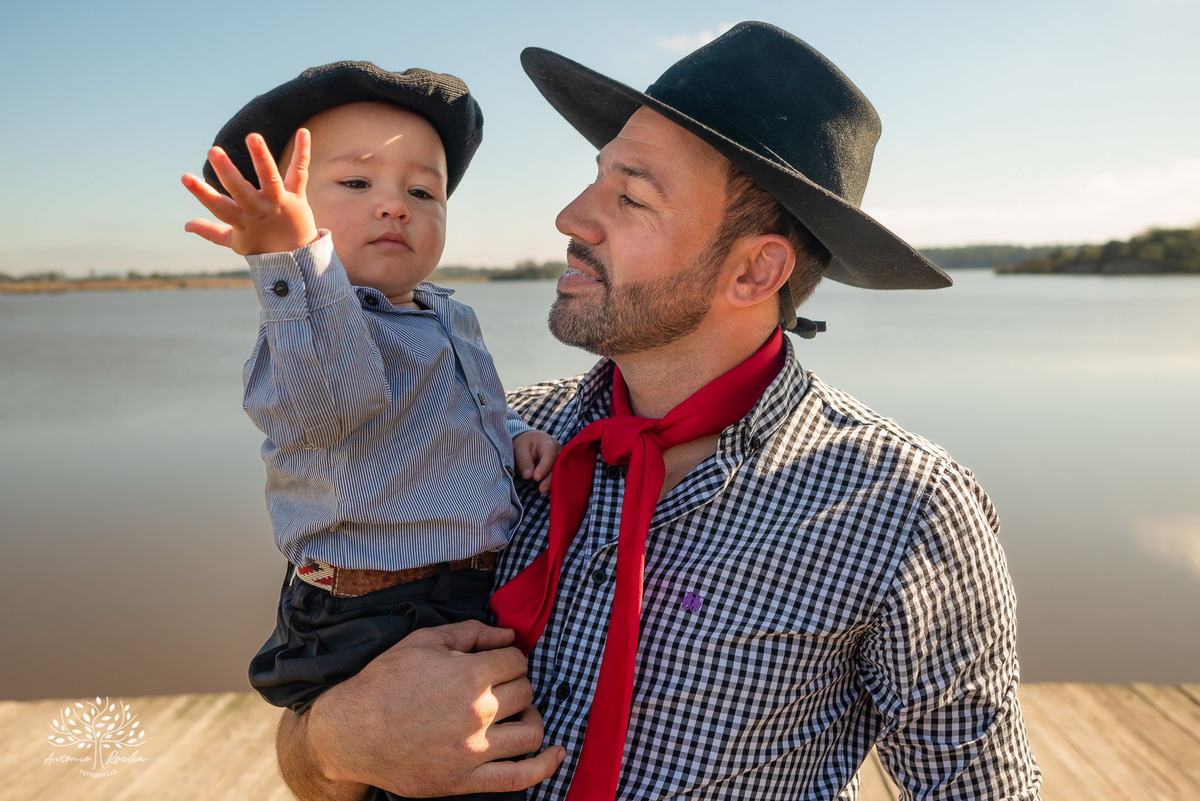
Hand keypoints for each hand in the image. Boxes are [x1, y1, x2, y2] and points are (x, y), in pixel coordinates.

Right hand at [181, 129, 318, 254]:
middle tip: (213, 151)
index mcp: (242, 222)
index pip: (219, 207)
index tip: (185, 177)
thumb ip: (211, 231)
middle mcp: (260, 211)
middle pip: (242, 191)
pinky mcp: (298, 196)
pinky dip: (302, 152)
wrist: (299, 259)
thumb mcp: (236, 242)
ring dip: (261, 158)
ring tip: (253, 137)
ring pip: (270, 179)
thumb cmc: (263, 247)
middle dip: (227, 172)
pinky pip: (299, 172)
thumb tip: (186, 226)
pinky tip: (303, 132)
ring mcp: (279, 203)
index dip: (201, 193)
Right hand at [277, 620, 564, 798]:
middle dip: (517, 684)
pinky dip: (546, 766)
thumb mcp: (424, 642)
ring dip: (531, 718)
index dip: (508, 657)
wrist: (350, 732)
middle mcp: (477, 713)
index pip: (516, 660)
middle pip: (526, 692)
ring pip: (532, 732)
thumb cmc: (385, 682)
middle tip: (500, 686)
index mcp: (468, 676)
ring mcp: (473, 751)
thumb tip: (510, 635)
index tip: (496, 662)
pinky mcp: (465, 782)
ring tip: (516, 713)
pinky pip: (520, 777)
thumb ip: (472, 632)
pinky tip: (557, 753)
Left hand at [514, 431, 559, 493]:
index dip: (544, 467)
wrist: (530, 442)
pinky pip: (559, 479)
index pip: (550, 455)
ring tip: (544, 493)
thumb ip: (524, 460)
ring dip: (553, 484)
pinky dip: (555, 487)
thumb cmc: (525, 444)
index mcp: (549, 444)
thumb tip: (528, 476)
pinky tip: (550, 496)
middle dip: (550, 479)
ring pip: (560, 474)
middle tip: (541, 489)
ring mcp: (561, 462)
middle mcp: (559, 453)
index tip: (536, 478)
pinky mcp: (559, 471)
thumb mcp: (520, 448)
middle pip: (558, 467)